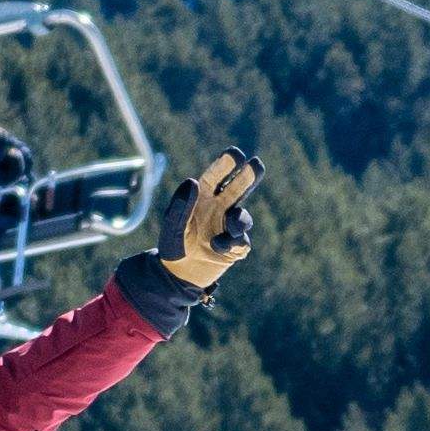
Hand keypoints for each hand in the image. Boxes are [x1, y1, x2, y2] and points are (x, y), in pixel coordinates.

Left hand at [155, 148, 261, 289]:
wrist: (178, 276)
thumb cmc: (173, 246)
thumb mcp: (173, 226)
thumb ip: (181, 205)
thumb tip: (193, 181)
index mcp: (203, 199)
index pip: (216, 177)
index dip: (226, 165)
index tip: (235, 154)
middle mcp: (219, 209)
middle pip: (239, 189)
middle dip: (249, 176)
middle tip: (256, 165)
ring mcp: (229, 228)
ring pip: (243, 217)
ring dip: (239, 220)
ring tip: (231, 225)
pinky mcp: (236, 247)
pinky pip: (241, 241)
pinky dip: (231, 242)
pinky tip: (218, 247)